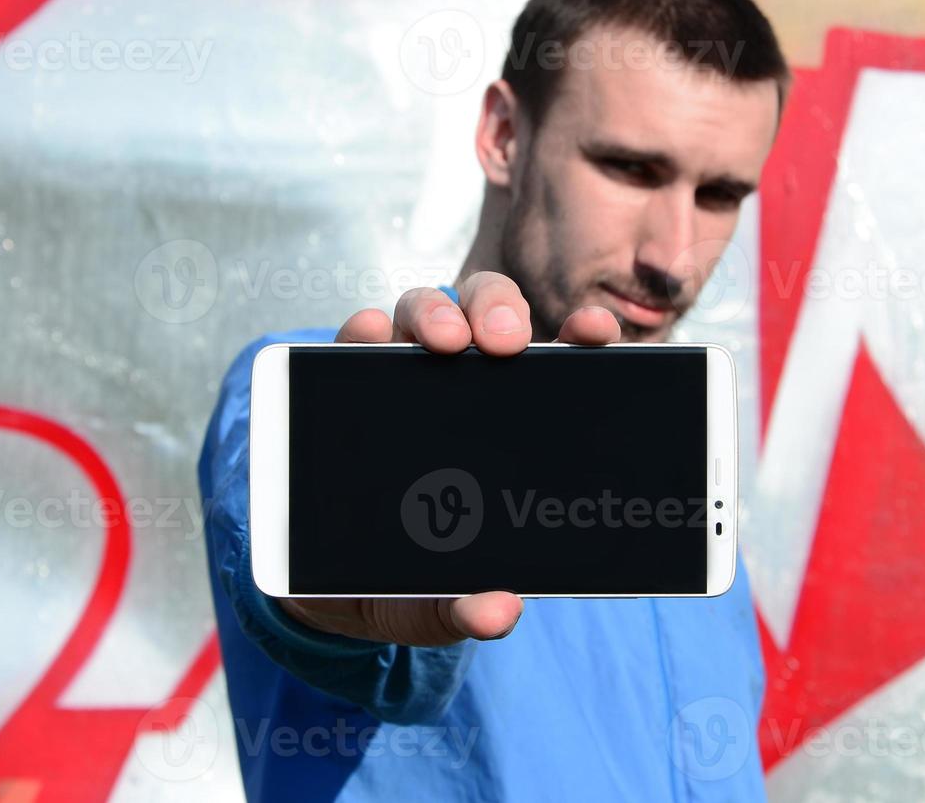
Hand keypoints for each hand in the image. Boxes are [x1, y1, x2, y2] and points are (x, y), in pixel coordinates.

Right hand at [277, 271, 621, 646]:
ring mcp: (401, 374)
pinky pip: (354, 338)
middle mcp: (460, 381)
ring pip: (423, 311)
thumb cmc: (409, 580)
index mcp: (512, 418)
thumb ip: (467, 610)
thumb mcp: (440, 602)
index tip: (596, 333)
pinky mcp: (343, 380)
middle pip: (487, 313)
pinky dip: (363, 329)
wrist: (328, 592)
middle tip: (506, 345)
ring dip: (435, 314)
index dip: (579, 334)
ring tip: (444, 342)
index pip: (555, 360)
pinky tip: (369, 335)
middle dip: (500, 313)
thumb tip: (498, 614)